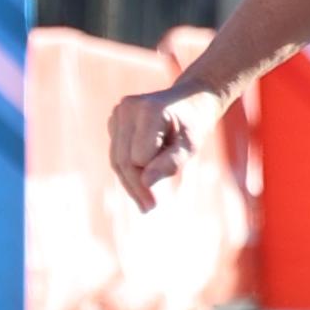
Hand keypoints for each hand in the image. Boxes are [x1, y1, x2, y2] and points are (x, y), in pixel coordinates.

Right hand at [109, 82, 214, 211]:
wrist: (192, 99)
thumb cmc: (194, 124)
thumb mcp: (190, 145)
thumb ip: (170, 163)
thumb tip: (145, 182)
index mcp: (149, 111)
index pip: (138, 158)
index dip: (149, 176)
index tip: (160, 197)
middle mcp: (128, 108)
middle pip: (122, 159)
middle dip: (135, 187)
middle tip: (148, 209)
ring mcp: (118, 112)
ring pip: (116, 158)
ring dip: (130, 182)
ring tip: (146, 203)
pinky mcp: (115, 119)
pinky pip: (116, 152)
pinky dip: (128, 168)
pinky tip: (144, 178)